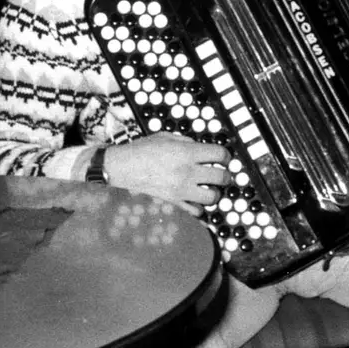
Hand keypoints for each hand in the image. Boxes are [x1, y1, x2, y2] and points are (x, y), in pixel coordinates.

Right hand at [104, 133, 229, 215]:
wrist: (122, 168)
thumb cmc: (141, 150)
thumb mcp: (166, 137)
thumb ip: (187, 142)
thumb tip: (203, 149)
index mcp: (186, 153)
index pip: (220, 155)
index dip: (226, 155)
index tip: (224, 158)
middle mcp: (187, 172)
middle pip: (222, 177)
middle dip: (226, 175)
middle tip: (222, 173)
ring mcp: (181, 190)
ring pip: (213, 198)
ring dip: (215, 192)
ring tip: (210, 188)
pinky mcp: (174, 202)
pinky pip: (196, 211)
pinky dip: (199, 207)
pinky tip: (196, 199)